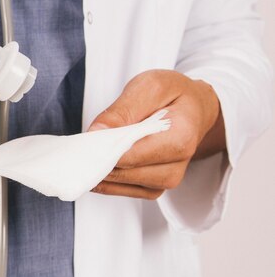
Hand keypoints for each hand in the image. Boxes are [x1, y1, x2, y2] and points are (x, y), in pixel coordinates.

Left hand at [87, 69, 225, 199]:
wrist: (194, 109)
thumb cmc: (173, 95)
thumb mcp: (150, 87)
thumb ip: (122, 110)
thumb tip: (96, 132)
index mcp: (180, 139)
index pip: (131, 154)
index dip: (103, 149)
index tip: (84, 141)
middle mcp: (176, 167)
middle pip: (123, 171)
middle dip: (98, 158)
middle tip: (82, 144)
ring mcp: (166, 181)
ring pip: (118, 183)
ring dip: (99, 169)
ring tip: (90, 149)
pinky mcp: (154, 188)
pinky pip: (120, 189)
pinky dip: (104, 178)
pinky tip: (98, 162)